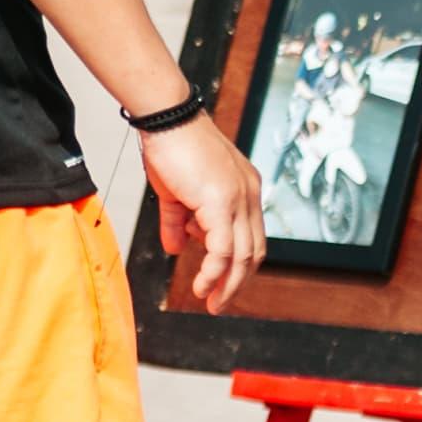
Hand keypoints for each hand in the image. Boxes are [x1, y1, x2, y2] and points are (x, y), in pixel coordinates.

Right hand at [139, 112, 265, 310]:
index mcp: (245, 190)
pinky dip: (214, 272)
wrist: (166, 120)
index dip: (240, 263)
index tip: (223, 282)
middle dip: (238, 281)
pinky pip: (223, 248)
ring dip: (228, 283)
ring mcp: (239, 198)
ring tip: (212, 302)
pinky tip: (202, 285)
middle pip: (254, 250)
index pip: (252, 236)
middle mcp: (249, 195)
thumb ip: (177, 223)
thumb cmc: (171, 148)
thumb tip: (175, 249)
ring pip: (243, 254)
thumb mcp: (176, 193)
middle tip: (220, 302)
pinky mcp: (221, 202)